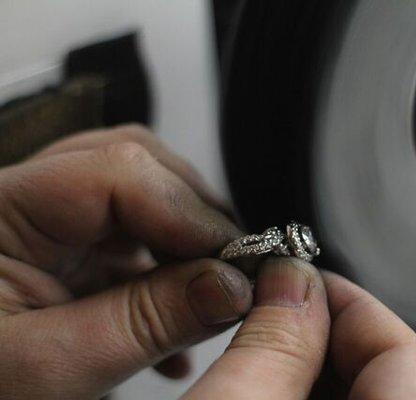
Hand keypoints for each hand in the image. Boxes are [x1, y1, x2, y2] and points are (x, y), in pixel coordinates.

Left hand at [0, 125, 254, 398]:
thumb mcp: (55, 369)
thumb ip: (147, 323)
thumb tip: (231, 285)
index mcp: (2, 212)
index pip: (117, 173)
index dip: (189, 211)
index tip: (239, 257)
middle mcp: (28, 203)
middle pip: (136, 168)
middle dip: (196, 217)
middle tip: (233, 268)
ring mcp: (52, 226)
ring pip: (142, 199)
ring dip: (187, 243)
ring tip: (210, 291)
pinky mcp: (71, 252)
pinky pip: (136, 238)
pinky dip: (172, 271)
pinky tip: (184, 316)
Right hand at [182, 258, 415, 399]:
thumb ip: (272, 341)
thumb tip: (293, 281)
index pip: (408, 355)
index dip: (350, 304)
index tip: (299, 282)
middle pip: (407, 376)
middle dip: (339, 336)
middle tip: (284, 320)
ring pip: (389, 399)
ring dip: (331, 369)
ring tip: (275, 360)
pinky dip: (327, 397)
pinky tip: (285, 393)